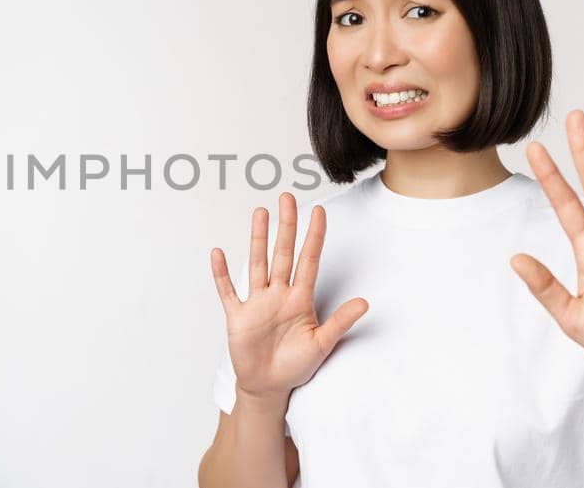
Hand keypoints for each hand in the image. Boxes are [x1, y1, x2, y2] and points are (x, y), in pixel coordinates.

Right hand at [209, 192, 370, 399]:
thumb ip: (341, 322)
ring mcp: (257, 303)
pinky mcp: (238, 316)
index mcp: (300, 299)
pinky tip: (218, 254)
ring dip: (258, 239)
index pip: (309, 260)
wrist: (269, 386)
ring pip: (258, 263)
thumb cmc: (296, 366)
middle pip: (283, 253)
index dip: (314, 236)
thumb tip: (365, 302)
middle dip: (286, 225)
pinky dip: (222, 274)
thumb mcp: (322, 344)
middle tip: (287, 198)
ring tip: (260, 213)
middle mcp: (278, 294)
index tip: (319, 211)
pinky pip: (228, 290)